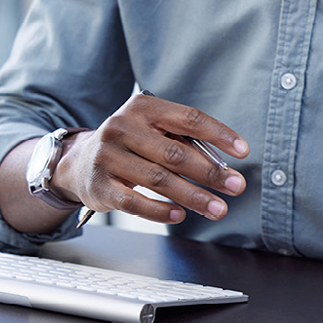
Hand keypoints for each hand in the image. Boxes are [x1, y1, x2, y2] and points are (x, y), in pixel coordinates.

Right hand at [53, 92, 249, 225]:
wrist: (79, 161)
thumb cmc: (130, 144)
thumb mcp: (153, 131)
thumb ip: (184, 142)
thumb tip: (223, 166)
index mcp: (143, 108)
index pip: (188, 118)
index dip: (219, 134)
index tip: (243, 151)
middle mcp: (123, 127)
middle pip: (176, 152)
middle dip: (211, 172)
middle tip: (236, 185)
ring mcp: (109, 156)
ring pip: (159, 179)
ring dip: (194, 196)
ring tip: (217, 208)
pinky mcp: (100, 185)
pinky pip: (135, 202)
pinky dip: (160, 211)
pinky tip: (180, 215)